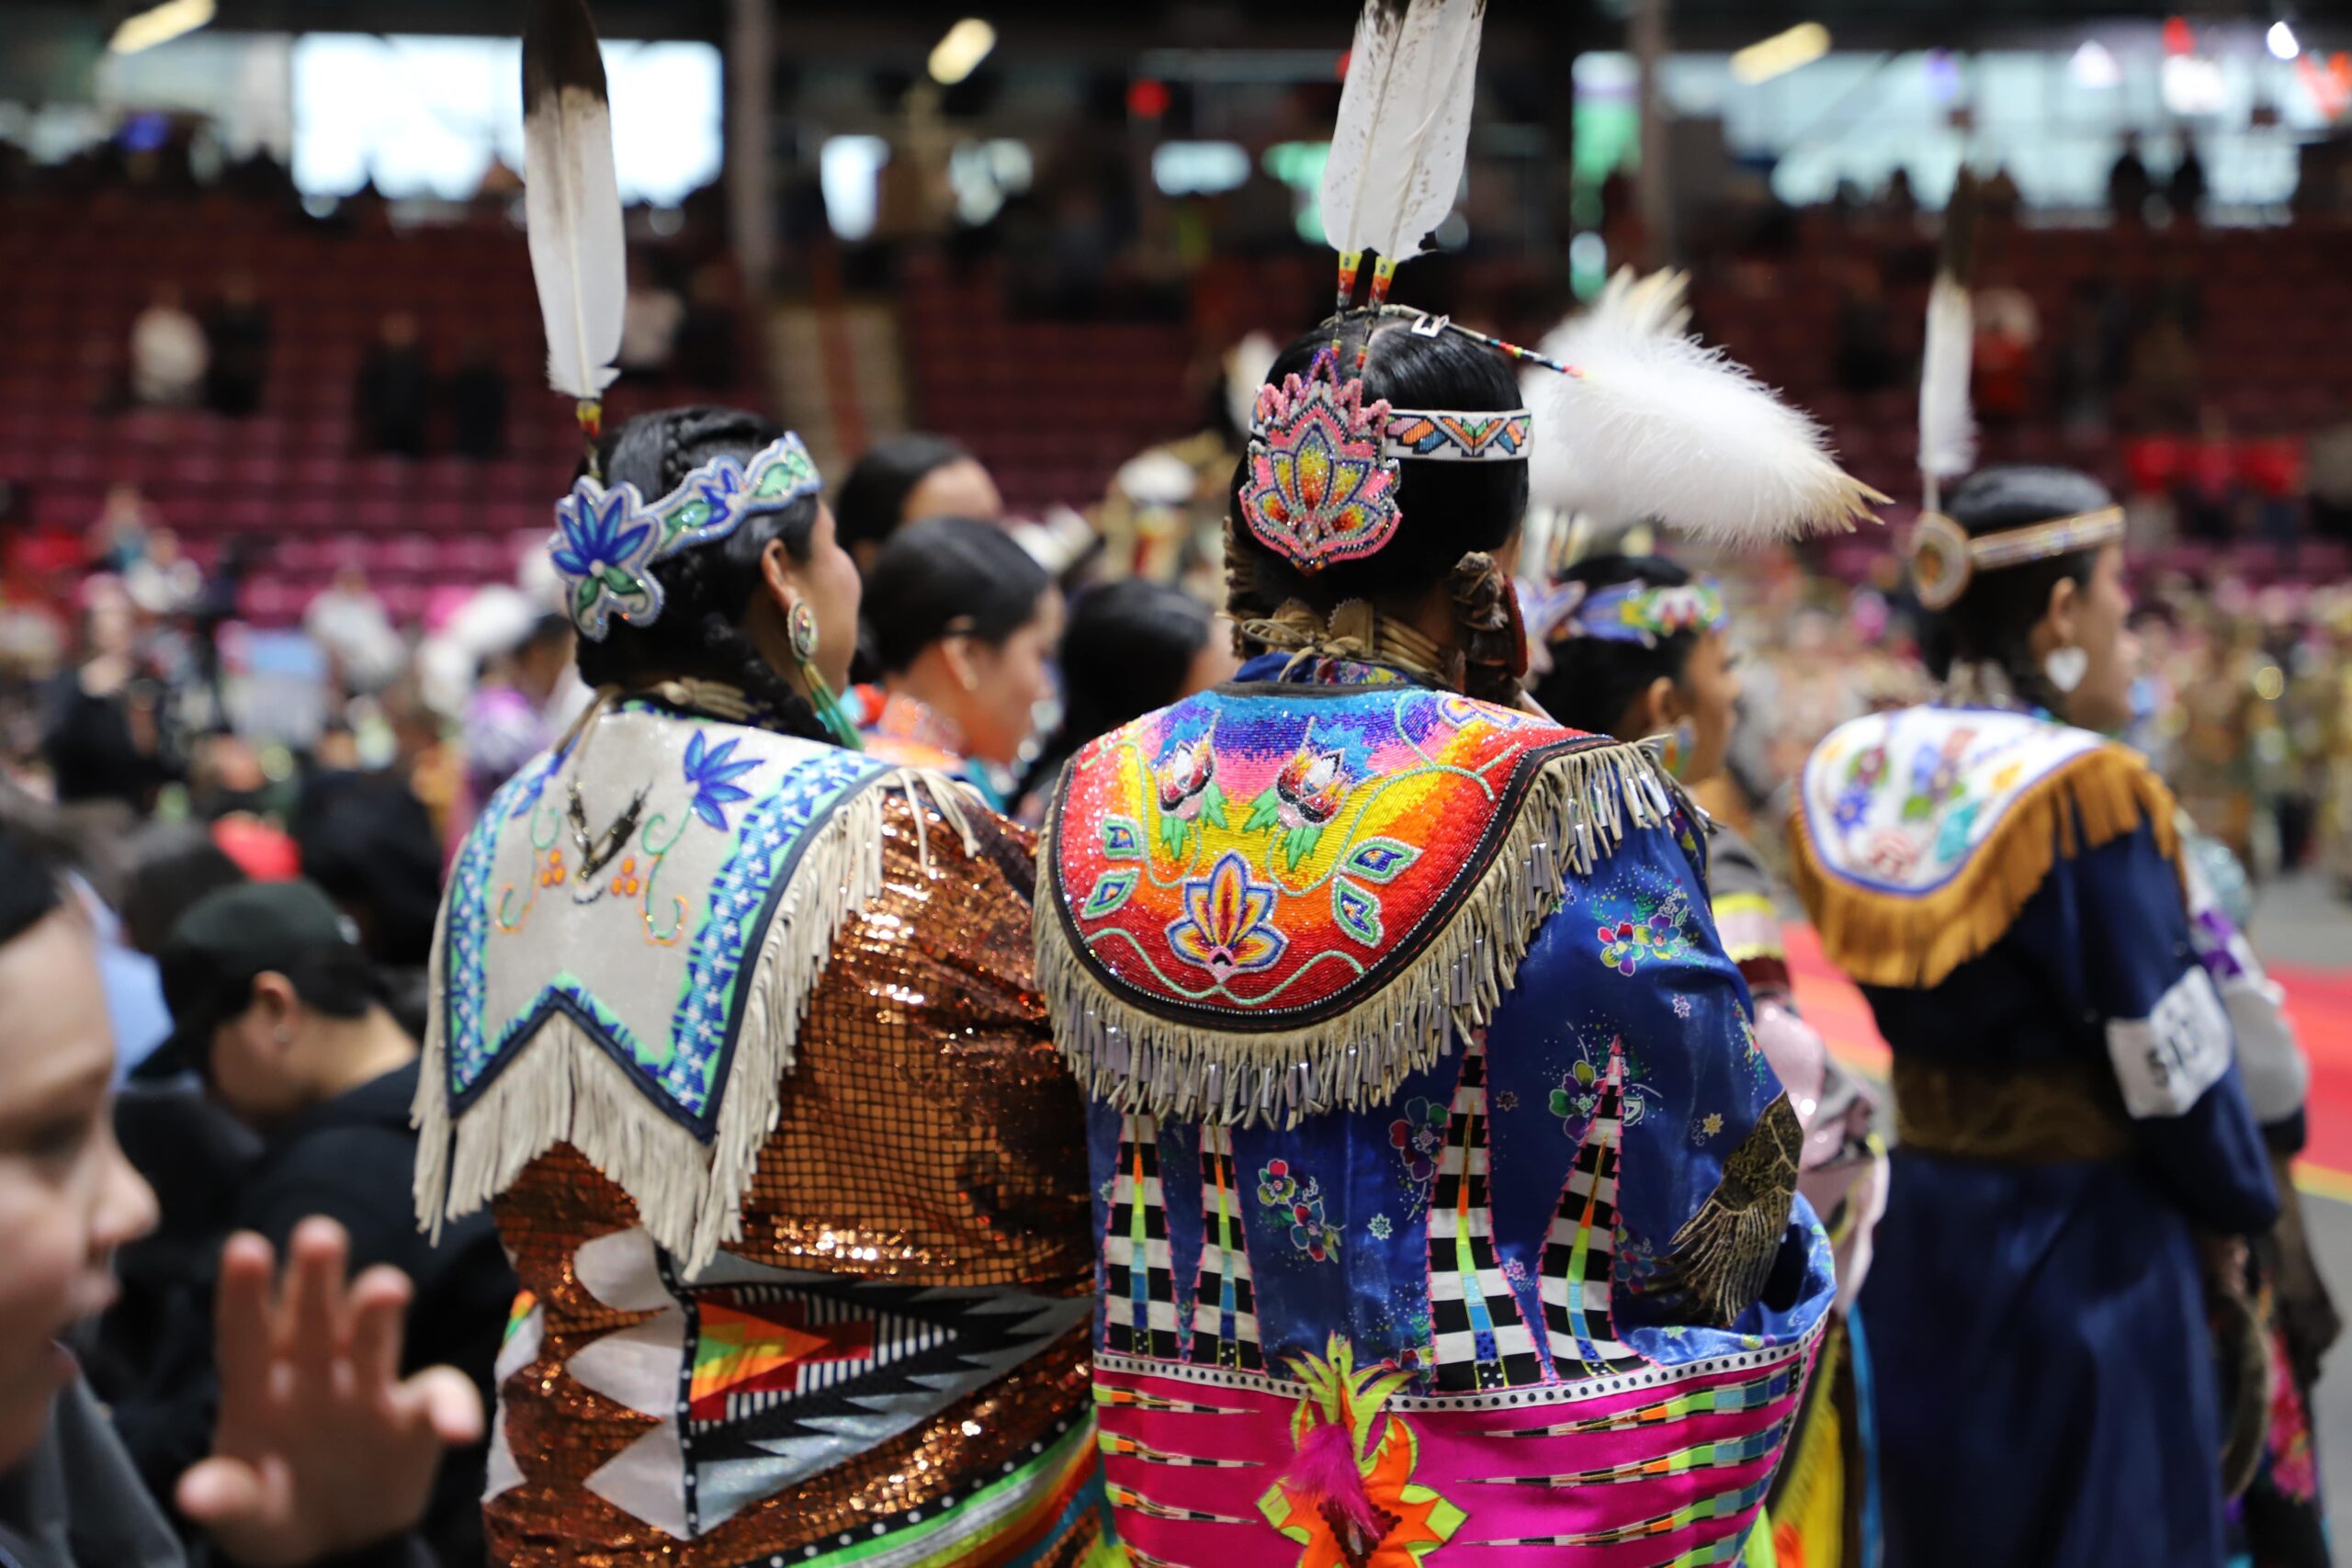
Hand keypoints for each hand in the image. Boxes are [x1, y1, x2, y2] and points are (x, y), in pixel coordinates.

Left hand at [176, 1218, 484, 1567]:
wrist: (338, 1544)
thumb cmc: (273, 1513)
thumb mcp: (242, 1515)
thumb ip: (227, 1500)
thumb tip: (195, 1494)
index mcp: (260, 1386)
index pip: (247, 1333)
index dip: (245, 1292)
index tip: (245, 1247)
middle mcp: (315, 1371)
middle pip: (313, 1315)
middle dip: (316, 1276)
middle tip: (318, 1235)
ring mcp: (369, 1389)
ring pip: (373, 1334)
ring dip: (377, 1309)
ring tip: (385, 1288)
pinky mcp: (417, 1417)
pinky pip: (439, 1399)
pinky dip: (452, 1409)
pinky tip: (457, 1430)